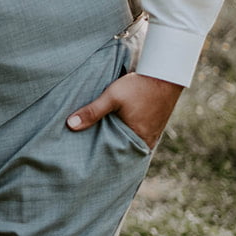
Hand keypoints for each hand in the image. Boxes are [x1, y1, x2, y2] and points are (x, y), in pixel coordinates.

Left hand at [66, 72, 182, 150]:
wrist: (165, 74)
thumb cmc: (139, 86)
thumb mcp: (112, 97)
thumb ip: (92, 111)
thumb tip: (70, 125)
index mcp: (138, 139)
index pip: (116, 157)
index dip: (103, 158)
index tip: (88, 162)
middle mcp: (147, 141)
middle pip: (123, 151)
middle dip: (108, 152)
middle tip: (90, 156)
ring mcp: (152, 134)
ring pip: (130, 143)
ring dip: (118, 142)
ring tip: (99, 144)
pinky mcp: (153, 126)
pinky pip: (137, 136)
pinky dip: (126, 135)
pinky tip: (116, 132)